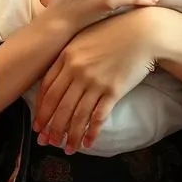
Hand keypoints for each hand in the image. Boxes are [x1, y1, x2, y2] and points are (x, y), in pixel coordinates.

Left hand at [33, 10, 156, 153]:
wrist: (144, 32)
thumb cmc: (113, 32)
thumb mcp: (84, 38)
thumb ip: (68, 56)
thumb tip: (57, 78)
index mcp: (66, 57)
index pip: (47, 89)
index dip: (41, 110)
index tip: (38, 124)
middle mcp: (77, 71)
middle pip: (59, 105)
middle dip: (51, 127)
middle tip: (46, 142)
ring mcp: (95, 82)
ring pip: (77, 115)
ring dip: (70, 135)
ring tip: (67, 149)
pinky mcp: (113, 90)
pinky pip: (98, 116)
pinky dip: (91, 132)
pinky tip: (87, 143)